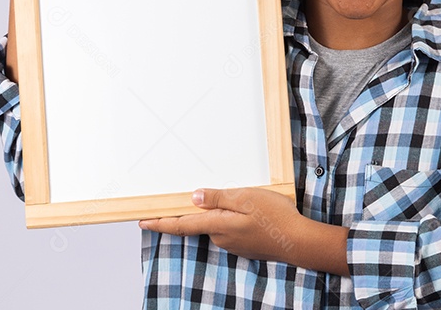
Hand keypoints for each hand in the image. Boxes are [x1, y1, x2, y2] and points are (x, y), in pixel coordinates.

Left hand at [139, 187, 348, 273]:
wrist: (298, 242)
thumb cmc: (276, 216)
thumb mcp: (246, 197)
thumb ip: (218, 198)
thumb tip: (193, 197)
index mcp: (218, 225)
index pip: (181, 224)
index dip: (160, 223)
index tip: (142, 220)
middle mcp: (221, 238)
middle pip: (201, 222)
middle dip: (201, 210)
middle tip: (211, 194)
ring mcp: (232, 244)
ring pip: (218, 224)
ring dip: (222, 213)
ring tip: (247, 201)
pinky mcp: (243, 246)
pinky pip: (231, 230)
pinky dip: (234, 220)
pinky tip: (252, 213)